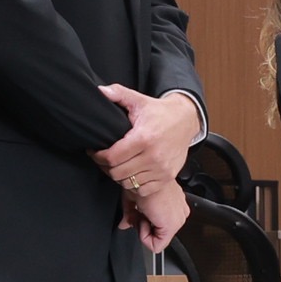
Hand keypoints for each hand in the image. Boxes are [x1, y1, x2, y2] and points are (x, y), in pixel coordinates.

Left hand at [92, 84, 199, 203]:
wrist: (185, 121)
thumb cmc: (160, 112)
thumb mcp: (139, 100)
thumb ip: (118, 94)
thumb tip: (101, 91)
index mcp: (143, 138)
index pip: (112, 157)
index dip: (98, 157)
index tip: (95, 152)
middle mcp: (153, 156)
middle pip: (118, 173)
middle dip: (105, 167)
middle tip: (103, 159)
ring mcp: (161, 169)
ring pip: (128, 183)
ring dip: (119, 176)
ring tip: (116, 165)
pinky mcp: (167, 177)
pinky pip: (142, 190)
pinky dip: (133, 185)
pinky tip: (131, 173)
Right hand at [131, 177, 185, 253]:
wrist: (142, 177)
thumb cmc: (140, 180)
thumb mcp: (133, 198)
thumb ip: (131, 213)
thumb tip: (124, 223)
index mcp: (175, 204)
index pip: (158, 225)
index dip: (142, 222)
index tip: (136, 211)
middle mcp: (180, 212)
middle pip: (157, 233)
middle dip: (142, 225)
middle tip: (137, 212)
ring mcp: (178, 220)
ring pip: (157, 240)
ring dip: (143, 228)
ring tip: (141, 212)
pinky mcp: (172, 226)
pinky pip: (156, 245)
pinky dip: (144, 236)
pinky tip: (143, 220)